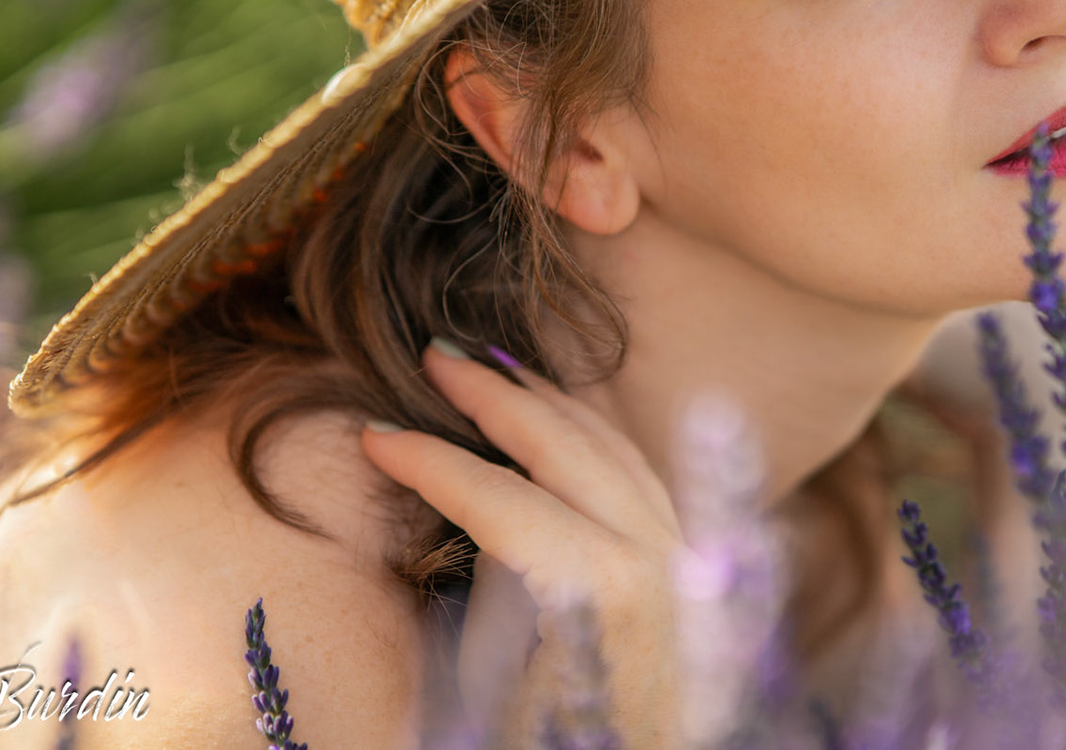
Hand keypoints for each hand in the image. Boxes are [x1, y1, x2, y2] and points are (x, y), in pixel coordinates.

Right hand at [361, 342, 685, 747]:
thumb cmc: (560, 743)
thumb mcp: (495, 680)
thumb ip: (485, 585)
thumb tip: (469, 511)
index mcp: (597, 585)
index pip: (498, 496)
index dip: (429, 462)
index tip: (372, 434)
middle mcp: (653, 552)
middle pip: (562, 442)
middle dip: (491, 393)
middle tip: (434, 354)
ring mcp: (682, 549)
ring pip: (609, 441)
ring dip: (544, 398)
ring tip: (486, 366)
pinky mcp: (692, 558)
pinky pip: (637, 465)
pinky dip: (590, 427)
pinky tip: (554, 412)